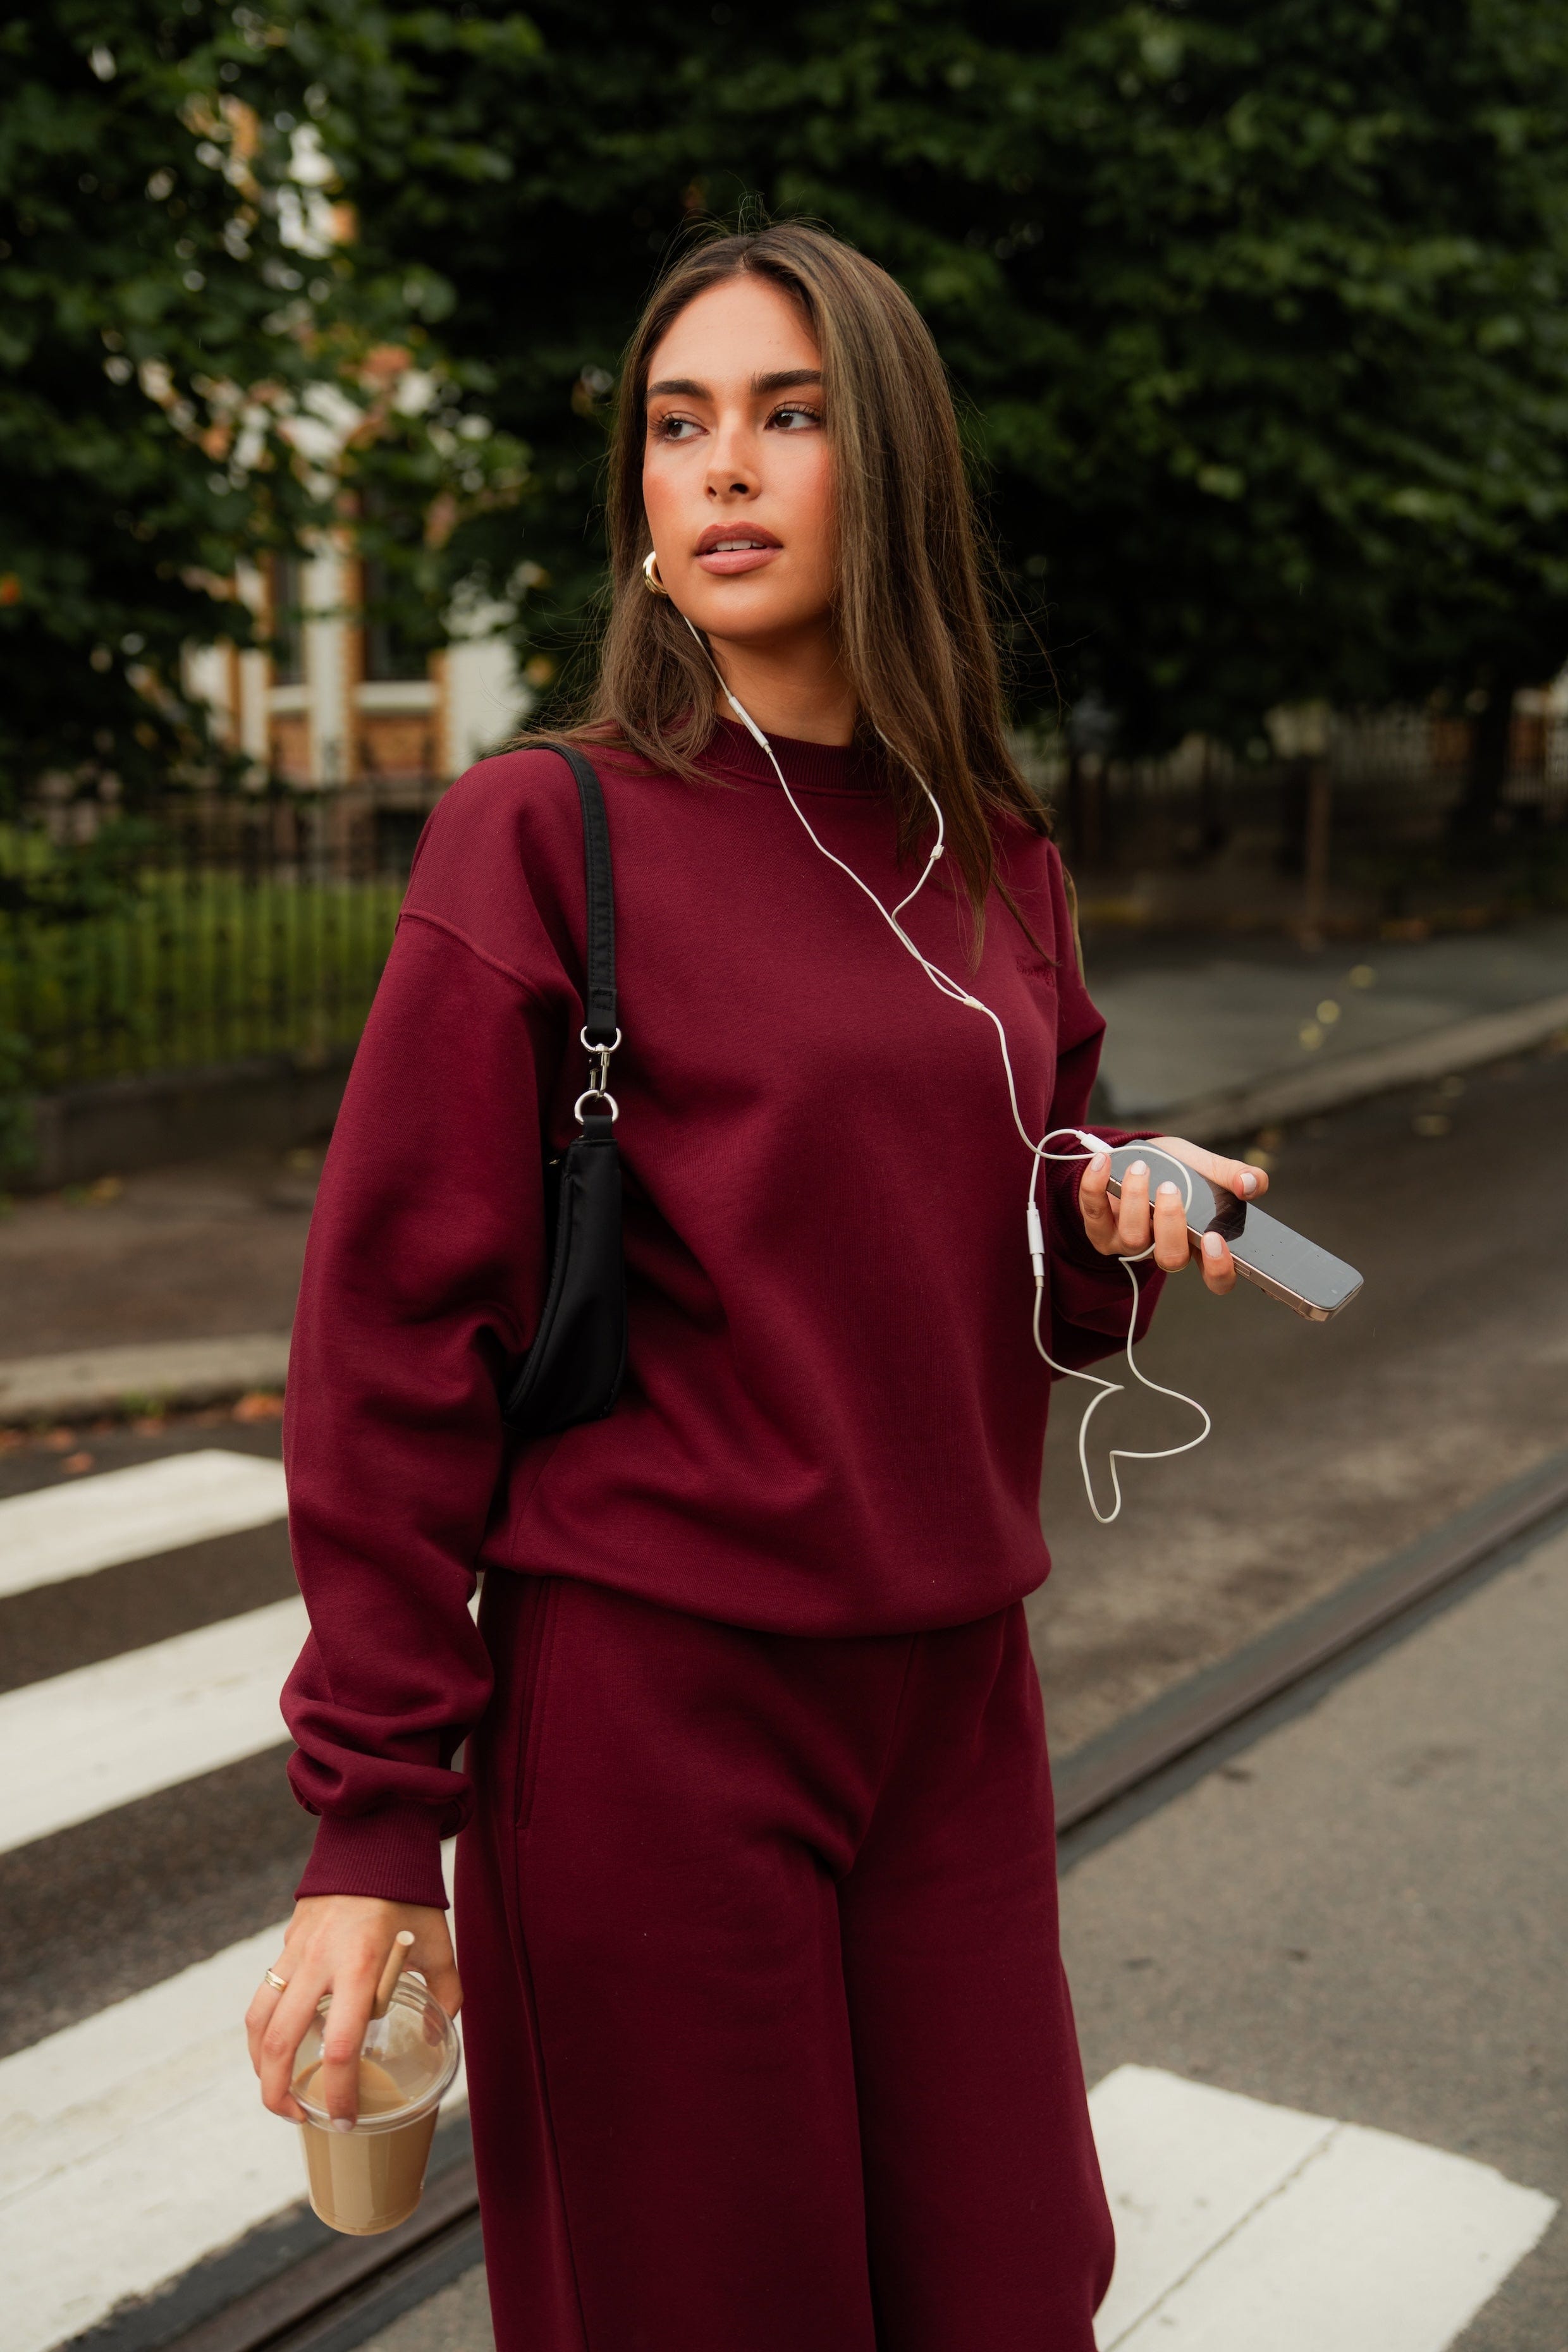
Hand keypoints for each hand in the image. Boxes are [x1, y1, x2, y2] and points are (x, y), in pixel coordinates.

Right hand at [245, 1896, 459, 2127]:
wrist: (371, 1840)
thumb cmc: (408, 1894)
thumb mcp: (437, 1940)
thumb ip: (445, 1989)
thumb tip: (444, 2034)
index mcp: (361, 1963)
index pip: (340, 2044)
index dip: (339, 2091)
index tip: (345, 2119)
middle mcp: (319, 1961)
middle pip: (282, 2043)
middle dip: (281, 2094)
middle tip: (304, 2120)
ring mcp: (295, 1952)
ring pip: (259, 2023)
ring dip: (261, 2069)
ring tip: (281, 2097)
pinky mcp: (285, 1946)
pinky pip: (262, 1999)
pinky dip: (260, 2035)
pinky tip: (274, 2055)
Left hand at [1077, 1135, 1268, 1296]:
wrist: (1140, 1155)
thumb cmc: (1180, 1168)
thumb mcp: (1211, 1168)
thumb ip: (1237, 1175)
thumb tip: (1251, 1185)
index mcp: (1198, 1243)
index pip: (1217, 1278)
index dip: (1217, 1268)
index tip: (1213, 1239)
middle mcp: (1164, 1249)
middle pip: (1170, 1260)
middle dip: (1170, 1225)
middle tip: (1170, 1188)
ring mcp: (1129, 1243)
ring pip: (1133, 1238)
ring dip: (1136, 1199)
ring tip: (1141, 1168)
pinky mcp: (1098, 1229)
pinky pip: (1092, 1214)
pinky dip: (1095, 1186)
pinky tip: (1104, 1162)